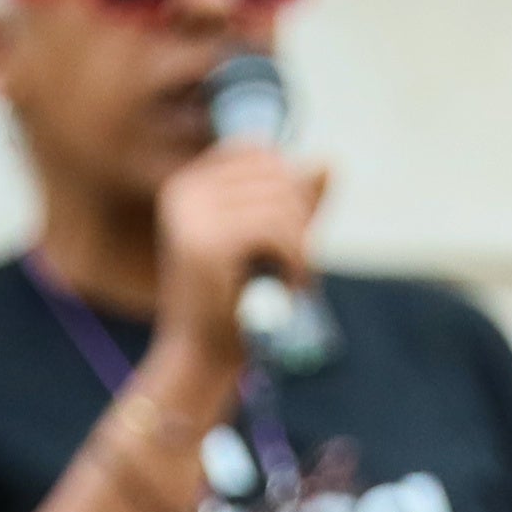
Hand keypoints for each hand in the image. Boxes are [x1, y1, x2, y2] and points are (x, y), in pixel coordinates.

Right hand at [145, 139, 328, 402]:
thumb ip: (293, 203)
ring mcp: (192, 216)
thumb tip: (328, 161)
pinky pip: (276, 230)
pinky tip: (292, 288)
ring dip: (301, 245)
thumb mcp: (266, 244)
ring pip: (280, 202)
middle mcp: (183, 191)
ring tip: (297, 280)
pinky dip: (297, 259)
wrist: (200, 358)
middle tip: (299, 263)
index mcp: (188, 184)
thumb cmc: (234, 304)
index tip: (290, 232)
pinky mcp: (208, 245)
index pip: (259, 152)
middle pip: (274, 173)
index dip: (290, 186)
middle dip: (300, 218)